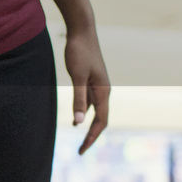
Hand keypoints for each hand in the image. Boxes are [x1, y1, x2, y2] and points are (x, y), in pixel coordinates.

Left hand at [64, 27, 109, 154]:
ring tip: (82, 139)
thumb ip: (78, 99)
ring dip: (90, 125)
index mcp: (103, 91)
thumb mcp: (77, 76)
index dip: (92, 137)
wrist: (82, 30)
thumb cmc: (79, 51)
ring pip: (97, 111)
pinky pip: (92, 102)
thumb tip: (78, 122)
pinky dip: (86, 113)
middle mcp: (104, 90)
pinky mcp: (92, 80)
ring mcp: (99, 85)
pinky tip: (78, 118)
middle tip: (81, 150)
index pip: (101, 121)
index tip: (82, 150)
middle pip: (101, 119)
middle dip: (92, 136)